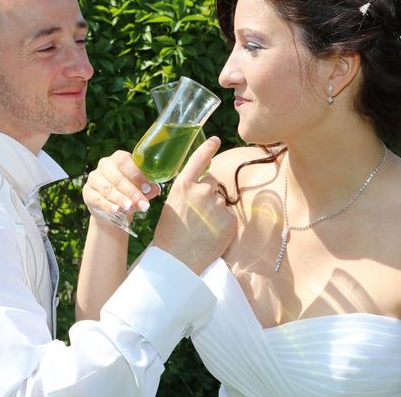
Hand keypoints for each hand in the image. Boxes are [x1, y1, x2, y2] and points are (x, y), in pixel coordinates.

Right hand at [83, 150, 160, 217]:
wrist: (112, 209)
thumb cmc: (130, 193)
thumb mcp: (141, 190)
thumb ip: (148, 189)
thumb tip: (155, 189)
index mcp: (119, 158)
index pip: (124, 161)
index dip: (136, 174)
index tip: (147, 188)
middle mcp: (105, 165)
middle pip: (117, 176)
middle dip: (131, 191)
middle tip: (142, 203)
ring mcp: (94, 178)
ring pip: (107, 189)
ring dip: (120, 198)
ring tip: (130, 207)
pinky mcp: (87, 192)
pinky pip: (97, 199)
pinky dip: (107, 205)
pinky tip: (116, 210)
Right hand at [154, 136, 236, 273]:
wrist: (176, 261)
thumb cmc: (170, 235)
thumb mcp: (173, 206)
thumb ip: (188, 193)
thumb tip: (204, 189)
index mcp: (183, 186)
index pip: (198, 160)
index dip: (207, 148)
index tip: (216, 139)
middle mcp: (201, 191)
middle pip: (212, 184)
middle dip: (208, 196)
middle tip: (197, 217)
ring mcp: (216, 205)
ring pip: (220, 202)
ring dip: (215, 212)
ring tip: (202, 229)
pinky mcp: (229, 220)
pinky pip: (229, 217)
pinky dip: (223, 225)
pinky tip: (211, 236)